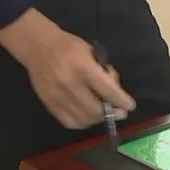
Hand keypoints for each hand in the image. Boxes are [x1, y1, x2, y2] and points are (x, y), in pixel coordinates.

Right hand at [0, 9, 135, 128]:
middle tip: (120, 113)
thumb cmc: (70, 46)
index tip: (130, 106)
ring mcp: (57, 97)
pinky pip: (68, 122)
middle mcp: (70, 85)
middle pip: (95, 110)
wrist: (39, 47)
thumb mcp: (92, 52)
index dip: (121, 101)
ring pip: (83, 119)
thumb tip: (115, 92)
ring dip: (97, 119)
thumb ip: (103, 72)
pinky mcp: (49, 104)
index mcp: (84, 68)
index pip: (107, 90)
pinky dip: (82, 123)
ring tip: (104, 114)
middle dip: (112, 114)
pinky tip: (88, 117)